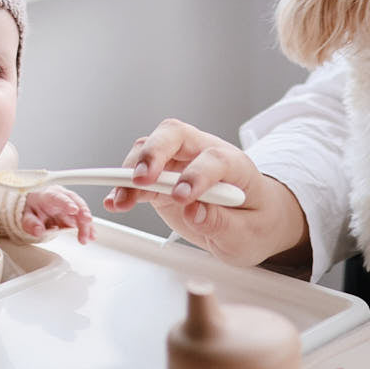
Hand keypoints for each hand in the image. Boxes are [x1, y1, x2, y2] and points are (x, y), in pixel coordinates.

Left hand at [21, 185, 94, 243]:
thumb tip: (38, 230)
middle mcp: (62, 197)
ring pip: (81, 212)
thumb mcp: (26, 217)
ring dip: (86, 224)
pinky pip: (83, 219)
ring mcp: (70, 205)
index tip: (73, 209)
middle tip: (86, 222)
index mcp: (48, 195)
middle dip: (82, 213)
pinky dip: (88, 227)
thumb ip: (31, 224)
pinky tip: (92, 234)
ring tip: (88, 236)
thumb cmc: (32, 209)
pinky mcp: (75, 214)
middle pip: (75, 203)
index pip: (58, 197)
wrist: (35, 207)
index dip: (66, 203)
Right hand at [103, 118, 309, 269]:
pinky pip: (139, 173)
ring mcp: (180, 162)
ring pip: (149, 148)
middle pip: (174, 134)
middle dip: (154, 153)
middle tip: (141, 179)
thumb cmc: (255, 222)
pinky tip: (115, 201)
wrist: (252, 220)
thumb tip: (195, 211)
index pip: (214, 158)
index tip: (183, 197)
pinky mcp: (162, 177)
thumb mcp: (248, 233)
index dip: (197, 174)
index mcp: (235, 164)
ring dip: (131, 172)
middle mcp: (204, 153)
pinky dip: (123, 186)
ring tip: (120, 199)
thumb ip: (224, 223)